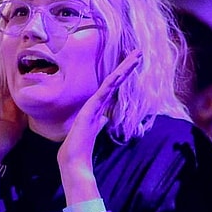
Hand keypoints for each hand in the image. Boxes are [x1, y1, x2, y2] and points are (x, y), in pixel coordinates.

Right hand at [57, 50, 142, 204]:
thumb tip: (105, 118)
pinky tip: (119, 74)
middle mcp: (96, 102)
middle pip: (115, 80)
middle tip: (139, 52)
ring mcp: (92, 105)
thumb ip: (99, 122)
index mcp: (99, 106)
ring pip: (111, 83)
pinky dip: (111, 83)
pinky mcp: (89, 111)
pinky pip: (103, 94)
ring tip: (136, 56)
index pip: (114, 86)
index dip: (123, 74)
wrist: (73, 160)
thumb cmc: (80, 147)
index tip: (134, 63)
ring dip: (124, 69)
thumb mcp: (94, 131)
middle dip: (126, 65)